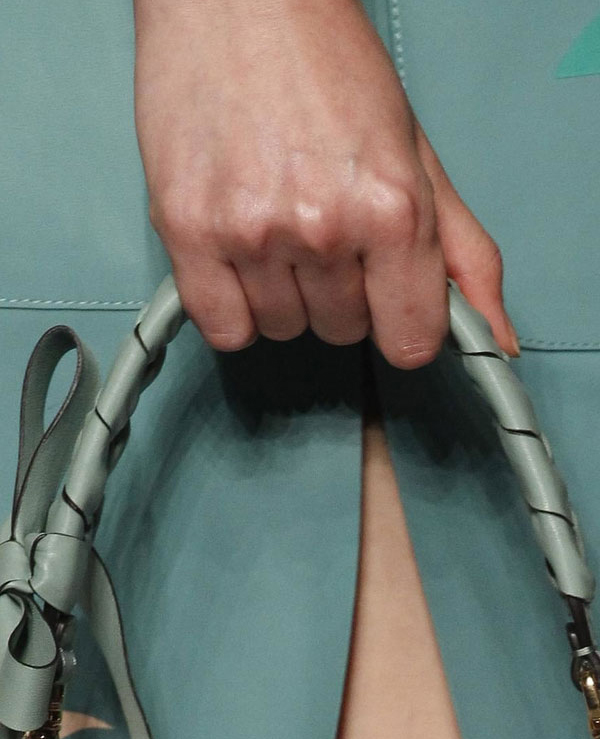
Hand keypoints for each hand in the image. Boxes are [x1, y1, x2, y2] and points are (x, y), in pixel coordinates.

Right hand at [133, 0, 518, 366]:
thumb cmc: (322, 60)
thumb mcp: (414, 152)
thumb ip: (461, 251)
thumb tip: (497, 336)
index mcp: (392, 207)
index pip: (410, 339)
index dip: (399, 319)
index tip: (385, 293)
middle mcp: (324, 226)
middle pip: (343, 331)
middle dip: (338, 289)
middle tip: (321, 216)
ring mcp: (253, 233)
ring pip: (282, 328)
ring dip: (282, 292)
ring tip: (275, 215)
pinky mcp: (188, 231)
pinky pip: (224, 327)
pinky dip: (231, 304)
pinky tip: (238, 248)